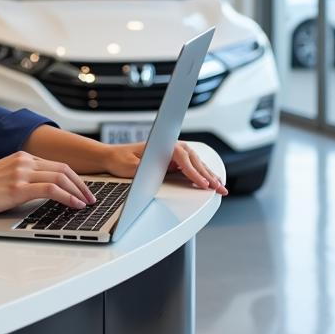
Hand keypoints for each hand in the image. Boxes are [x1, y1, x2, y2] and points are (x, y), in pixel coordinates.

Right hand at [0, 151, 96, 216]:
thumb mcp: (4, 177)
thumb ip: (22, 179)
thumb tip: (40, 193)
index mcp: (22, 157)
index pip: (56, 164)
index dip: (74, 178)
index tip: (83, 189)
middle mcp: (25, 161)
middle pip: (64, 168)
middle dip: (81, 184)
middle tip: (91, 197)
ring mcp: (22, 172)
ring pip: (61, 176)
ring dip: (78, 191)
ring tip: (87, 203)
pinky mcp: (19, 187)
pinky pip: (52, 189)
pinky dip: (67, 196)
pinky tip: (74, 205)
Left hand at [102, 141, 227, 195]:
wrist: (113, 156)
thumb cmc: (120, 159)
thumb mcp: (129, 167)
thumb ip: (143, 169)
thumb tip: (155, 173)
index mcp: (162, 145)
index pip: (183, 158)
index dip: (193, 172)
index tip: (203, 183)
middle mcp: (170, 147)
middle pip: (194, 161)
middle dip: (208, 175)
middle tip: (219, 189)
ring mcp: (173, 154)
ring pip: (197, 163)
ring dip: (210, 175)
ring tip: (221, 188)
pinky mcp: (173, 161)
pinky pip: (192, 167)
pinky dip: (204, 175)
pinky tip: (212, 182)